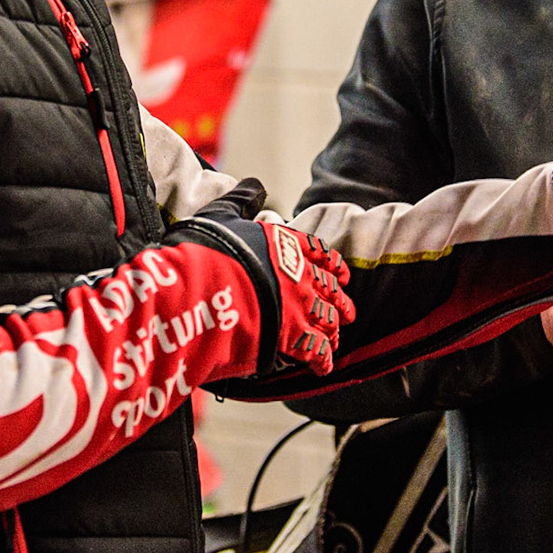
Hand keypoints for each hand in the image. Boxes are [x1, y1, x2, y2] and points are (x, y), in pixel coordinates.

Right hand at [165, 205, 355, 375]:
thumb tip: (254, 186)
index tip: (341, 273)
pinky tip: (323, 366)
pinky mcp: (291, 336)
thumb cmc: (208, 250)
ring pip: (328, 318)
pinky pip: (315, 350)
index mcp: (285, 243)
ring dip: (334, 329)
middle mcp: (299, 274)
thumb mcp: (221, 215)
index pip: (318, 250)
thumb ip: (240, 201)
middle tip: (347, 312)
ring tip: (336, 338)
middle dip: (339, 301)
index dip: (331, 263)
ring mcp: (298, 305)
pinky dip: (322, 359)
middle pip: (329, 288)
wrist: (205, 288)